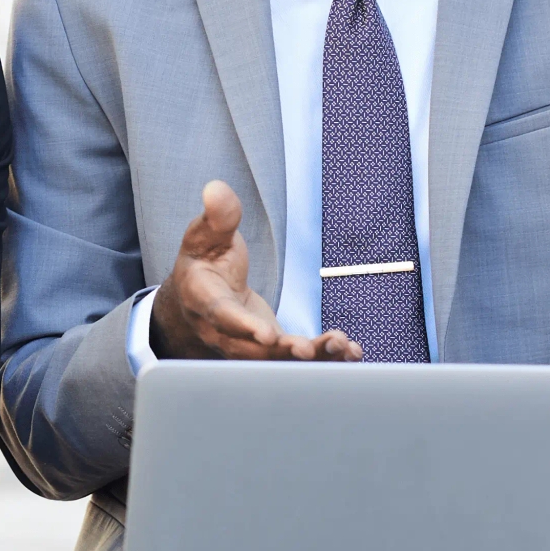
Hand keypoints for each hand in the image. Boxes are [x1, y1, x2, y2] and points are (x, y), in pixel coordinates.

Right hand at [147, 179, 363, 363]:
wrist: (197, 298)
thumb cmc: (204, 262)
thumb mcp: (204, 235)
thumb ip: (216, 217)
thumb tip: (216, 189)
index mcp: (205, 301)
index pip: (222, 317)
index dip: (243, 328)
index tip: (268, 335)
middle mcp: (224, 333)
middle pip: (252, 350)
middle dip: (282, 352)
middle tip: (309, 350)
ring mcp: (248, 346)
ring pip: (277, 361)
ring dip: (312, 358)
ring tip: (342, 347)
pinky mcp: (271, 349)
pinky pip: (295, 360)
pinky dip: (324, 358)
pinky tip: (351, 352)